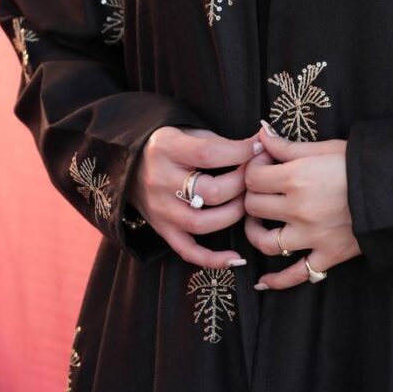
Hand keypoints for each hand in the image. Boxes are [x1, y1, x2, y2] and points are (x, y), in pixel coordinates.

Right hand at [127, 125, 263, 268]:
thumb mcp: (189, 132)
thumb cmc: (170, 145)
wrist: (130, 162)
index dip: (240, 153)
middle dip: (241, 185)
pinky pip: (186, 250)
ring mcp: (160, 209)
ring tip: (247, 203)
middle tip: (255, 179)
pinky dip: (212, 259)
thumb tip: (262, 145)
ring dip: (233, 215)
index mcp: (166, 148)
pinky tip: (236, 258)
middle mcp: (160, 180)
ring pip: (201, 223)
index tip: (260, 150)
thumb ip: (221, 142)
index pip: (209, 154)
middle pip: (210, 192)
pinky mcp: (161, 228)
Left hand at [243, 122, 361, 288]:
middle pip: (254, 207)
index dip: (253, 168)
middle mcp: (298, 209)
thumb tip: (261, 134)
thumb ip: (288, 146)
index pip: (253, 177)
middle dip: (253, 196)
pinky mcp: (327, 255)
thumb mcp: (325, 148)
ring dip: (256, 234)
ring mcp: (311, 236)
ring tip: (259, 226)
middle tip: (264, 191)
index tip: (264, 165)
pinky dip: (278, 281)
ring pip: (266, 242)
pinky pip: (297, 275)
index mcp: (296, 178)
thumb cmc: (362, 164)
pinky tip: (264, 281)